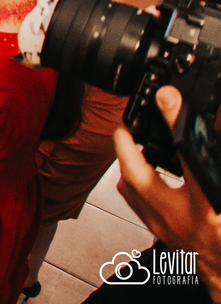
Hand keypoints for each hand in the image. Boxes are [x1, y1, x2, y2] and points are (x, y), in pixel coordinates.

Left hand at [115, 86, 220, 299]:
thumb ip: (213, 161)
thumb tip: (210, 134)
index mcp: (210, 209)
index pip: (189, 157)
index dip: (176, 124)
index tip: (167, 98)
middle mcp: (185, 222)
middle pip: (141, 179)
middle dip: (128, 148)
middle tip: (126, 125)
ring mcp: (170, 233)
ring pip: (133, 195)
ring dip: (127, 166)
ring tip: (128, 144)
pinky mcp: (166, 240)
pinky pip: (140, 209)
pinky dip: (135, 188)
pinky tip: (137, 177)